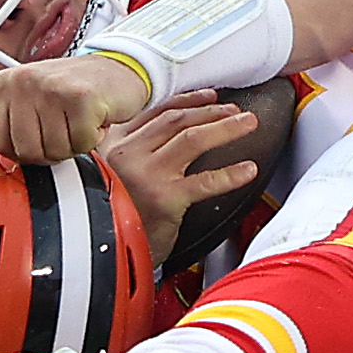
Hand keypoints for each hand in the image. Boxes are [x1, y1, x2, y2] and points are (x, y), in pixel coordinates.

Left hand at [0, 54, 151, 162]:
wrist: (118, 67)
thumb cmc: (76, 88)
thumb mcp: (34, 99)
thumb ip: (15, 124)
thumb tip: (8, 156)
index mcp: (6, 83)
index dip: (24, 153)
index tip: (40, 142)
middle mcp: (25, 81)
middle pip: (27, 151)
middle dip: (51, 151)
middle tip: (65, 132)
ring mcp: (52, 87)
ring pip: (54, 150)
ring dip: (74, 144)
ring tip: (80, 120)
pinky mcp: (80, 97)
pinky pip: (81, 143)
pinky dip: (94, 138)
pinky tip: (95, 117)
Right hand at [98, 91, 258, 264]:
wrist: (106, 254)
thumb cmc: (117, 216)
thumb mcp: (115, 174)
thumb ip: (137, 152)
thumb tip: (178, 130)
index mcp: (115, 144)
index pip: (157, 112)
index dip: (189, 102)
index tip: (210, 98)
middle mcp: (127, 153)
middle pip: (177, 121)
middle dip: (212, 112)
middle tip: (236, 111)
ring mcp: (146, 174)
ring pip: (192, 140)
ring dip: (224, 129)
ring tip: (247, 125)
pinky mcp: (164, 198)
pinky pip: (204, 181)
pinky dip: (230, 174)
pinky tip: (247, 170)